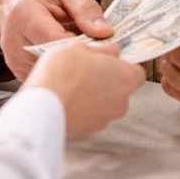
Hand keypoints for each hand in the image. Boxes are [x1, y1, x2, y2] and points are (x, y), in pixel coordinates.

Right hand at [0, 0, 113, 79]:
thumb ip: (86, 8)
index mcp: (24, 13)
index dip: (82, 46)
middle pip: (52, 60)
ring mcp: (13, 58)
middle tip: (103, 56)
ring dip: (72, 70)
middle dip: (80, 59)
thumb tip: (104, 33)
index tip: (105, 48)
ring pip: (50, 74)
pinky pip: (45, 78)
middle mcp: (12, 39)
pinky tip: (73, 64)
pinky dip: (61, 74)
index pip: (54, 39)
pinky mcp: (17, 70)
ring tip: (89, 58)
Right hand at [26, 41, 143, 137]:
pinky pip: (91, 115)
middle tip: (87, 70)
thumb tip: (113, 50)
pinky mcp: (90, 130)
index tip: (110, 60)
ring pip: (106, 103)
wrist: (43, 106)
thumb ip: (101, 50)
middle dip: (108, 80)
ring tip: (73, 86)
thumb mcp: (80, 48)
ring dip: (95, 95)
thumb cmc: (62, 72)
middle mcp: (121, 101)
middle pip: (121, 89)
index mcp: (125, 78)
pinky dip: (84, 109)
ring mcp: (106, 118)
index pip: (136, 72)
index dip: (123, 65)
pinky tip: (68, 99)